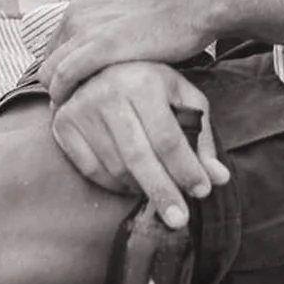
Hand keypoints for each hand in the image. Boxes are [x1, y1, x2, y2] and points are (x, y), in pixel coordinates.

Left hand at [39, 0, 216, 104]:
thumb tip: (123, 3)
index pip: (62, 36)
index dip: (68, 61)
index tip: (77, 81)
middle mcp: (81, 8)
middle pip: (52, 54)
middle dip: (58, 79)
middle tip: (72, 102)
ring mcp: (87, 27)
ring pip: (52, 69)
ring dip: (58, 93)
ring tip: (71, 113)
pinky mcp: (98, 47)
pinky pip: (64, 78)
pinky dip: (64, 97)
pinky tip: (74, 111)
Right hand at [51, 61, 228, 228]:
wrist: (101, 64)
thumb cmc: (151, 82)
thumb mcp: (182, 97)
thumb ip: (202, 136)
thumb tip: (219, 178)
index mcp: (144, 82)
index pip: (167, 138)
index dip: (185, 168)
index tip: (202, 192)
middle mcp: (109, 93)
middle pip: (139, 157)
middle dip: (162, 191)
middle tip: (179, 220)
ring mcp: (82, 109)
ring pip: (115, 167)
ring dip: (140, 187)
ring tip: (158, 190)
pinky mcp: (64, 125)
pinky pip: (92, 170)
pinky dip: (114, 184)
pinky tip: (131, 183)